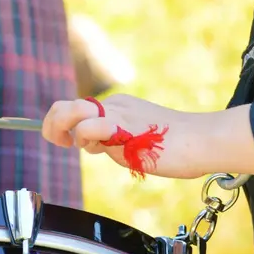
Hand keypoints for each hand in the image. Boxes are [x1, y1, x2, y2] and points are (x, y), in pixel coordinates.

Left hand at [41, 94, 211, 178]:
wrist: (201, 141)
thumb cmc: (176, 148)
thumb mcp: (136, 143)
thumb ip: (114, 142)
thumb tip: (95, 147)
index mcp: (117, 107)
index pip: (76, 109)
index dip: (61, 124)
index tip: (64, 141)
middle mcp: (113, 106)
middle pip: (66, 106)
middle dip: (52, 125)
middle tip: (60, 143)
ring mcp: (118, 115)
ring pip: (73, 112)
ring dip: (68, 131)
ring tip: (83, 145)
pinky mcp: (124, 128)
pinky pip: (92, 126)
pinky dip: (88, 139)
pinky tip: (102, 148)